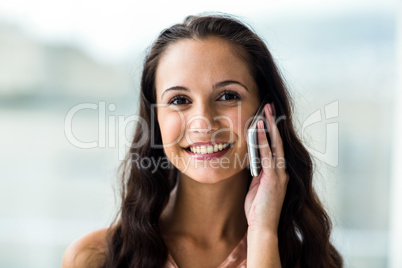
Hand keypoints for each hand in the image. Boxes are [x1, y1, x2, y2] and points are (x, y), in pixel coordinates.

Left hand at [244, 102, 288, 233]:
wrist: (262, 226)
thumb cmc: (258, 209)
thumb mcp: (256, 187)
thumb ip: (257, 173)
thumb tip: (252, 160)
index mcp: (277, 172)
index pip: (275, 146)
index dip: (271, 131)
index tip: (266, 117)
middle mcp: (282, 170)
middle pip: (278, 141)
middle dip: (273, 123)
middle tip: (268, 106)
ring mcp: (279, 173)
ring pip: (275, 145)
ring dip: (270, 127)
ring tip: (265, 111)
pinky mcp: (274, 178)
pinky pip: (268, 155)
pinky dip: (263, 141)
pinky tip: (259, 129)